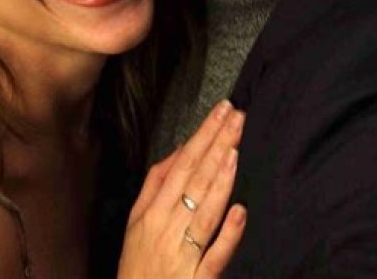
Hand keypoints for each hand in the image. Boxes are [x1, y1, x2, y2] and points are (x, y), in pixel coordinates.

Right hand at [118, 101, 246, 278]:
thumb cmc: (137, 263)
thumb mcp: (136, 220)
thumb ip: (156, 183)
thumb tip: (180, 150)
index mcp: (152, 210)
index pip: (182, 163)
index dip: (203, 136)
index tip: (221, 111)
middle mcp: (167, 226)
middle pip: (196, 179)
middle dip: (217, 145)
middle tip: (237, 117)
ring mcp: (184, 253)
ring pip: (205, 211)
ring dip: (221, 179)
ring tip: (236, 149)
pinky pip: (215, 255)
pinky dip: (227, 234)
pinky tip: (240, 211)